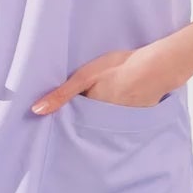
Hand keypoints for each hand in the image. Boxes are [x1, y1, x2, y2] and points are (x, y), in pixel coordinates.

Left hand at [31, 46, 175, 114]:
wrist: (157, 68)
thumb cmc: (119, 68)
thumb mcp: (84, 76)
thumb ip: (61, 95)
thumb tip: (35, 111)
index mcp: (90, 114)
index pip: (73, 119)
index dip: (68, 114)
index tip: (63, 111)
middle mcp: (104, 125)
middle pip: (89, 124)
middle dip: (85, 119)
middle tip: (86, 103)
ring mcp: (122, 124)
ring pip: (105, 124)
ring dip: (102, 119)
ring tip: (105, 103)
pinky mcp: (136, 121)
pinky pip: (121, 123)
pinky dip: (119, 116)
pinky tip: (122, 102)